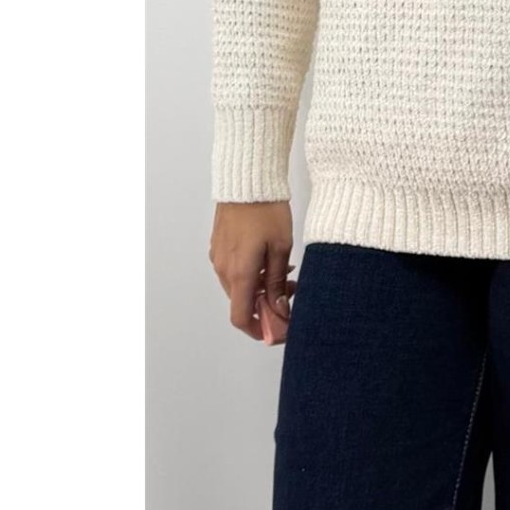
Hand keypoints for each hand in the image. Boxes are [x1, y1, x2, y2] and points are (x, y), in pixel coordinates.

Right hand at [209, 200, 296, 342]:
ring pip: (238, 285)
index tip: (278, 329)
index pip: (241, 318)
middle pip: (242, 302)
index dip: (259, 330)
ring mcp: (218, 256)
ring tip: (285, 271)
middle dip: (266, 304)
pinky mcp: (219, 244)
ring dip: (260, 286)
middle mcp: (223, 269)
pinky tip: (269, 258)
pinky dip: (251, 272)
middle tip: (291, 292)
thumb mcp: (281, 247)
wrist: (247, 179)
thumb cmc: (267, 210)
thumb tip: (278, 310)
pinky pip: (233, 269)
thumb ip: (277, 282)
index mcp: (239, 274)